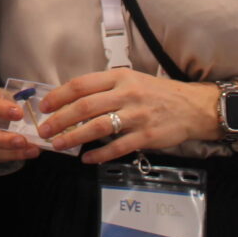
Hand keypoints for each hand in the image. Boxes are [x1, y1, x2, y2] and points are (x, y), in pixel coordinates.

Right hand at [0, 86, 41, 164]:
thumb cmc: (0, 100)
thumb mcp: (6, 93)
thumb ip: (15, 101)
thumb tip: (32, 113)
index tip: (19, 114)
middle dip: (2, 140)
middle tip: (22, 140)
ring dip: (11, 152)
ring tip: (31, 149)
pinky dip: (13, 156)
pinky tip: (28, 152)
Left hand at [36, 69, 221, 164]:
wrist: (193, 107)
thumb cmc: (158, 93)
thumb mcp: (131, 80)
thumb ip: (106, 87)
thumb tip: (74, 99)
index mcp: (119, 77)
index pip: (81, 85)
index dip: (59, 96)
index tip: (44, 106)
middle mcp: (126, 94)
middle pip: (85, 107)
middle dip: (60, 119)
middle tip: (44, 130)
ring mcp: (136, 116)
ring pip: (97, 127)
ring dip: (74, 137)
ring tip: (59, 144)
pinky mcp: (146, 137)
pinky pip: (117, 147)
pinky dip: (99, 154)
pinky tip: (87, 159)